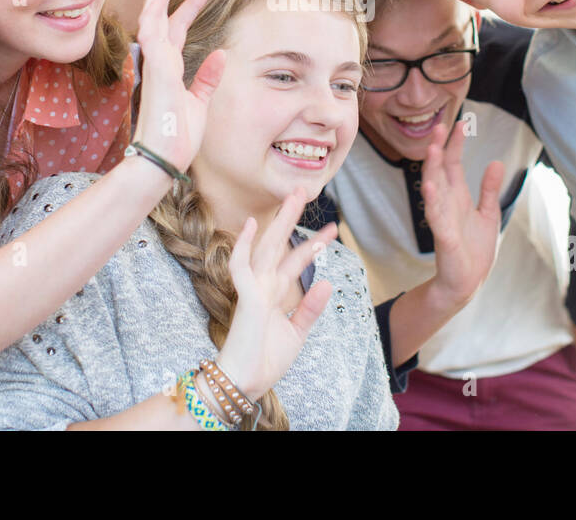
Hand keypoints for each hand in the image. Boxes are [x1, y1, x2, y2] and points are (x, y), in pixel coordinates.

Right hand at [132, 0, 224, 172]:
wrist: (163, 159)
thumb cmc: (178, 137)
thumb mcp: (200, 104)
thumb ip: (207, 79)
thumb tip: (219, 54)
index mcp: (168, 68)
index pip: (177, 27)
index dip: (190, 6)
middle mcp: (158, 61)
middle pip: (161, 13)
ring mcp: (154, 65)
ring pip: (152, 15)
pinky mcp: (154, 71)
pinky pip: (152, 35)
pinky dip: (156, 13)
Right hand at [216, 188, 336, 400]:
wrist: (245, 383)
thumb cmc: (265, 360)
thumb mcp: (297, 333)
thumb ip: (310, 308)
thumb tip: (327, 282)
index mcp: (274, 294)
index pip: (295, 261)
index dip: (313, 244)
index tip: (332, 230)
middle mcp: (263, 286)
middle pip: (280, 244)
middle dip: (292, 218)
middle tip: (306, 191)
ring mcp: (254, 290)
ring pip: (267, 247)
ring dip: (280, 222)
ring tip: (294, 197)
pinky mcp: (247, 298)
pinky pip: (242, 267)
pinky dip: (245, 246)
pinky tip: (252, 225)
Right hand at [422, 120, 503, 308]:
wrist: (467, 282)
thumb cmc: (474, 249)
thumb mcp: (488, 214)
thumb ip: (489, 189)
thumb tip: (496, 162)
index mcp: (457, 197)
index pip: (453, 165)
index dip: (455, 145)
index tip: (461, 124)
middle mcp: (446, 204)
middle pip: (440, 171)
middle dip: (440, 149)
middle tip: (440, 127)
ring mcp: (443, 218)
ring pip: (434, 189)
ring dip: (432, 169)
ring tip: (432, 149)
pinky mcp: (443, 236)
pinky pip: (435, 216)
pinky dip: (432, 201)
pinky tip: (430, 187)